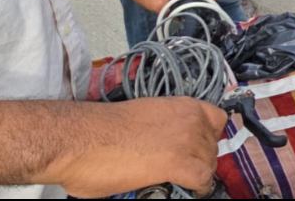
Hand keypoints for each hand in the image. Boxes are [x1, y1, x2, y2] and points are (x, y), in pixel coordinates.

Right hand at [40, 98, 227, 197]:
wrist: (78, 139)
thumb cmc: (96, 130)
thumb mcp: (140, 117)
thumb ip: (160, 129)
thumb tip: (159, 146)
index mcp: (178, 105)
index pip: (216, 118)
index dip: (209, 136)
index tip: (198, 147)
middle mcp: (188, 119)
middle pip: (212, 144)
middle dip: (200, 157)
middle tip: (184, 168)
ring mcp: (186, 139)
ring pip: (210, 162)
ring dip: (198, 172)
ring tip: (182, 181)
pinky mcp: (178, 163)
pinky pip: (203, 178)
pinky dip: (199, 187)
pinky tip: (189, 189)